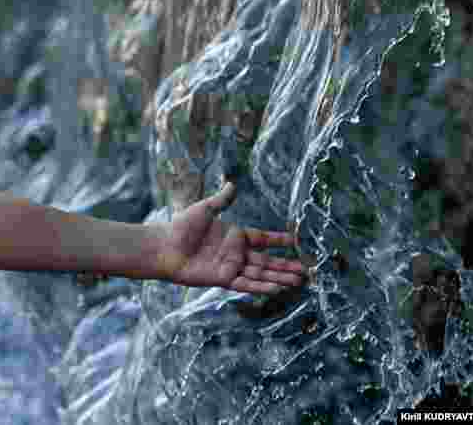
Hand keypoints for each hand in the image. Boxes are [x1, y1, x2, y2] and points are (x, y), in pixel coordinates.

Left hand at [159, 181, 307, 293]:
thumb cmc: (182, 226)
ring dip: (280, 278)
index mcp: (235, 236)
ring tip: (300, 281)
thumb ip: (222, 200)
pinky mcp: (223, 279)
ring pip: (261, 274)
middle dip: (287, 265)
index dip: (280, 240)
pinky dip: (261, 286)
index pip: (264, 239)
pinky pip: (246, 283)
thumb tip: (233, 184)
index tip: (297, 241)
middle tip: (307, 269)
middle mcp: (236, 253)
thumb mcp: (205, 209)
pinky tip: (277, 288)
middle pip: (267, 260)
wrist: (165, 246)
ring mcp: (231, 267)